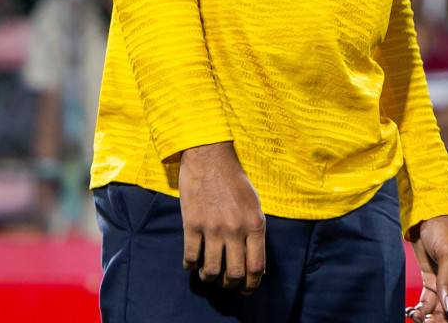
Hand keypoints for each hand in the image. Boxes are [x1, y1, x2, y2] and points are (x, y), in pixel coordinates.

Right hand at [179, 142, 265, 292]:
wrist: (210, 158)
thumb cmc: (234, 181)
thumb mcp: (254, 204)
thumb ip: (255, 231)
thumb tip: (255, 261)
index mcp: (255, 224)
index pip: (256, 266)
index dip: (251, 284)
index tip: (246, 289)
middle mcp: (235, 229)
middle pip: (234, 273)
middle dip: (230, 284)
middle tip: (226, 283)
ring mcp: (213, 227)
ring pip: (212, 270)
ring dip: (210, 278)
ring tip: (208, 274)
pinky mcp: (192, 224)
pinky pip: (191, 257)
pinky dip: (191, 265)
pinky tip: (192, 263)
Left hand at [407, 215, 447, 322]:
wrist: (427, 212)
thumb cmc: (443, 227)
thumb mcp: (447, 252)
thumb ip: (447, 282)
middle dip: (442, 321)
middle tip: (423, 322)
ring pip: (442, 311)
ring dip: (429, 318)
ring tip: (413, 316)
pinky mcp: (433, 280)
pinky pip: (430, 302)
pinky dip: (421, 310)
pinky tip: (410, 310)